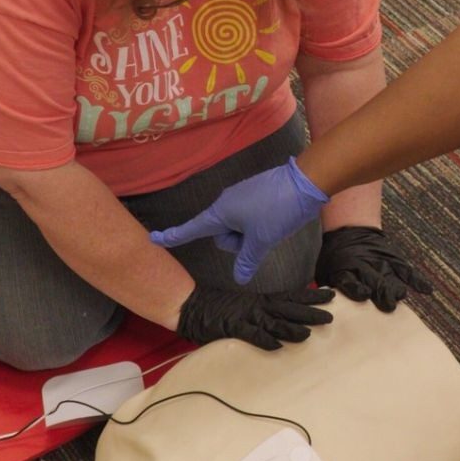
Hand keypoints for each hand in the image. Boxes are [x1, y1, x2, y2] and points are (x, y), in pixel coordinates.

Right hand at [150, 157, 328, 284]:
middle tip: (259, 236)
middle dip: (237, 242)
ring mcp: (241, 197)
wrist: (305, 182)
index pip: (192, 229)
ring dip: (250, 234)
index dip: (173, 236)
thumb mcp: (261, 241)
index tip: (154, 238)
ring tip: (270, 226)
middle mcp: (226, 202)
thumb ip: (247, 261)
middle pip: (222, 234)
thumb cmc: (278, 210)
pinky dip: (258, 225)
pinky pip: (249, 217)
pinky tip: (275, 220)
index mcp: (221, 212)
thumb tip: (239, 278)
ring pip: (238, 227)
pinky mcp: (255, 195)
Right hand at [177, 284, 335, 350]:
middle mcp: (259, 307)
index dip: (311, 297)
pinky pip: (251, 334)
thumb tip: (287, 317)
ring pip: (274, 322)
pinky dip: (264, 340)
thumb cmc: (221, 307)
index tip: (330, 295)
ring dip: (292, 328)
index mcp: (263, 300)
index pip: (292, 297)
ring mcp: (247, 317)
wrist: (192, 305)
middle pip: (290, 309)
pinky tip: (276, 345)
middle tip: (330, 317)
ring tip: (309, 334)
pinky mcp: (234, 327)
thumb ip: (266, 311)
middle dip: (310, 313)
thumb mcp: (248, 305)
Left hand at [315, 226, 432, 311]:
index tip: (364, 294)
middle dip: (382, 293)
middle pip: (376, 282)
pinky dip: (418, 281)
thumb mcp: (324, 270)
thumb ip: (328, 287)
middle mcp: (365, 267)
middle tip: (388, 306)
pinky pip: (407, 271)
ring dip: (396, 288)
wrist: (349, 230)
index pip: (351, 282)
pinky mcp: (393, 261)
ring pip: (392, 278)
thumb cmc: (334, 257)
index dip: (357, 289)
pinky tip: (427, 290)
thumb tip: (325, 309)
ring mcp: (381, 264)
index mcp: (345, 270)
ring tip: (400, 295)